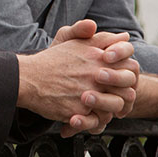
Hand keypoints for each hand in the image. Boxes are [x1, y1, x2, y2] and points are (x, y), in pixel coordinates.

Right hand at [17, 20, 138, 135]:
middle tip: (116, 95)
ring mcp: (88, 95)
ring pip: (116, 106)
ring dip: (113, 107)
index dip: (129, 74)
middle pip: (127, 88)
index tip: (121, 78)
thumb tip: (124, 35)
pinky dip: (97, 120)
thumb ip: (100, 38)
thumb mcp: (74, 41)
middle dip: (125, 92)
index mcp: (98, 57)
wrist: (28, 79)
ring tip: (103, 106)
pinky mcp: (79, 113)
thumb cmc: (52, 60)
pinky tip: (90, 114)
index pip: (130, 67)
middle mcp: (96, 75)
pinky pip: (99, 121)